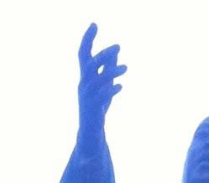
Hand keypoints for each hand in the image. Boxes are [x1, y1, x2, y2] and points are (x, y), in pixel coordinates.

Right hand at [77, 23, 125, 145]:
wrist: (90, 131)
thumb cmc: (97, 106)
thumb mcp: (104, 85)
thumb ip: (108, 69)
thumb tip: (115, 52)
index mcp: (85, 76)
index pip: (83, 53)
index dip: (87, 38)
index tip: (94, 24)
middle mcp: (83, 83)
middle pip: (90, 64)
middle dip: (103, 55)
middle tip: (118, 47)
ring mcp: (87, 96)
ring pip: (98, 80)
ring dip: (112, 72)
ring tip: (126, 68)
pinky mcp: (93, 108)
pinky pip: (101, 97)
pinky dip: (110, 90)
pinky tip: (120, 86)